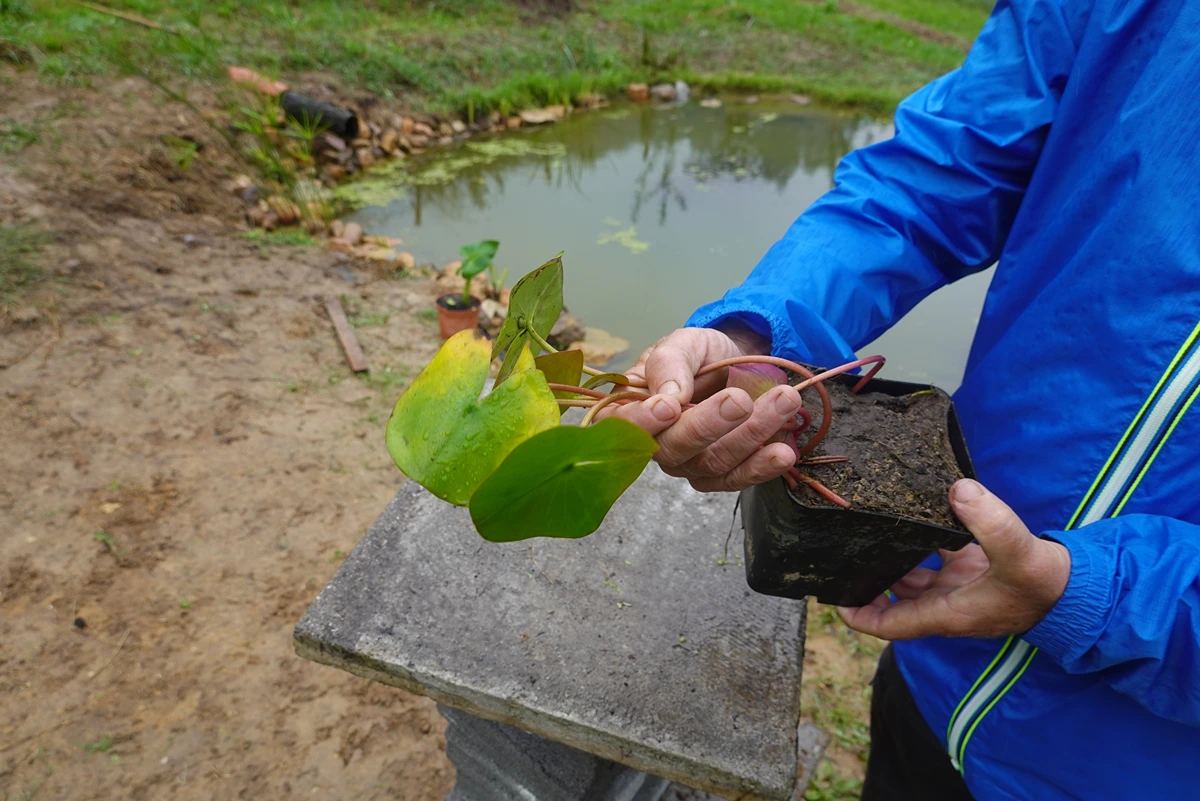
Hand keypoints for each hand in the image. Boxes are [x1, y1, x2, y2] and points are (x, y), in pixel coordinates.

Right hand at [597, 322, 804, 491]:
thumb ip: (670, 364)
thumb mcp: (683, 343)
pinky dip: (763, 466)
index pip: (624, 426)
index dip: (642, 423)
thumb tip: (668, 398)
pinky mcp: (722, 475)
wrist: (737, 360)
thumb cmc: (700, 354)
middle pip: (672, 450)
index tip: (670, 406)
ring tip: (784, 402)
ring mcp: (689, 464)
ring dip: (750, 435)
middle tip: (739, 400)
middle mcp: (657, 444)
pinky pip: (738, 479)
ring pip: (713, 463)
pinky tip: (783, 451)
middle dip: (707, 426)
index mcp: (633, 409)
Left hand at [838, 479, 1071, 639]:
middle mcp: (947, 603)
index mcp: (948, 613)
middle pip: (894, 596)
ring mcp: (958, 586)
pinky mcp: (971, 568)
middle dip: (868, 577)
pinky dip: (921, 537)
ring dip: (892, 554)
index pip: (892, 624)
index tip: (835, 599)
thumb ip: (991, 523)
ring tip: (864, 526)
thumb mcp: (1018, 554)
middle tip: (840, 550)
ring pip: (912, 574)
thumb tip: (958, 489)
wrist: (1078, 587)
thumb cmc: (1045, 582)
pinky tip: (908, 510)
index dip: (861, 615)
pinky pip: (935, 555)